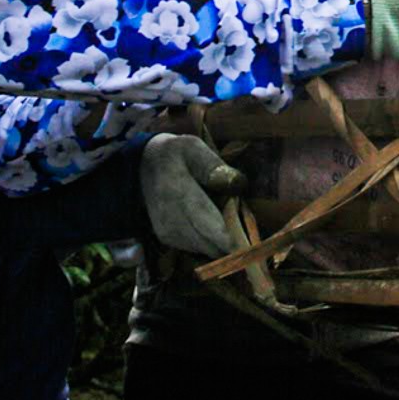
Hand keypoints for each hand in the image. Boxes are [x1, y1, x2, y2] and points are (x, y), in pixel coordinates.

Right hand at [138, 134, 245, 257]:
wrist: (140, 167)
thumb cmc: (174, 155)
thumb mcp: (193, 148)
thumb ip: (213, 166)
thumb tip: (237, 183)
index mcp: (182, 198)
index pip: (216, 233)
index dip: (240, 243)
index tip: (258, 244)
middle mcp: (175, 223)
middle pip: (217, 248)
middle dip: (237, 242)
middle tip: (251, 227)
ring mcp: (170, 235)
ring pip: (209, 251)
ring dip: (224, 242)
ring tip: (230, 219)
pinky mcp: (168, 240)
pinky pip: (199, 249)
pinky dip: (211, 241)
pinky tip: (214, 222)